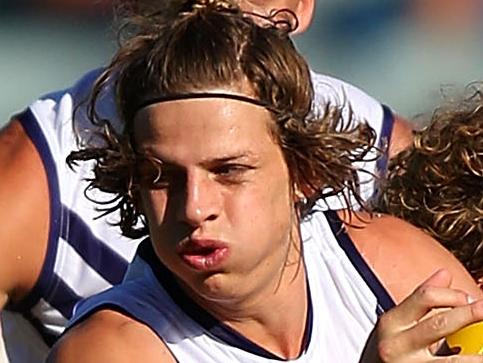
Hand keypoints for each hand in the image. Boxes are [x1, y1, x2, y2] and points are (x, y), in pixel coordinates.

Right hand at [360, 269, 482, 361]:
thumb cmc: (391, 350)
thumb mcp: (399, 322)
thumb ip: (422, 299)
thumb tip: (445, 274)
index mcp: (392, 322)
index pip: (424, 297)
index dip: (451, 294)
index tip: (468, 297)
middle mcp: (397, 344)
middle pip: (439, 323)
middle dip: (469, 315)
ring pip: (451, 360)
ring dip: (476, 356)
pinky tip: (476, 360)